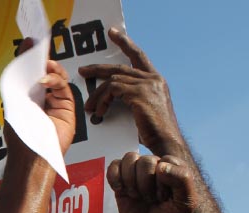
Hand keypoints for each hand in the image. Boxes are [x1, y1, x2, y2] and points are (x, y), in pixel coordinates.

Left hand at [5, 39, 76, 155]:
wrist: (30, 156)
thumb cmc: (20, 136)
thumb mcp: (14, 104)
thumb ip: (18, 83)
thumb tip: (18, 62)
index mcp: (30, 98)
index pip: (32, 74)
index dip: (31, 59)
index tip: (28, 43)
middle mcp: (45, 99)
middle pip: (47, 73)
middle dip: (42, 59)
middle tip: (37, 47)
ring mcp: (57, 103)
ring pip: (58, 77)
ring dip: (50, 68)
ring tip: (43, 64)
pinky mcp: (67, 108)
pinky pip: (64, 88)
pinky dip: (55, 80)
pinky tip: (44, 80)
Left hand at [79, 28, 184, 156]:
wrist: (166, 142)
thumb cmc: (153, 132)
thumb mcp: (144, 109)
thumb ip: (133, 97)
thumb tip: (113, 97)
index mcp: (156, 80)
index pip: (138, 56)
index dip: (125, 43)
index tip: (114, 33)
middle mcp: (153, 78)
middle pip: (120, 67)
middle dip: (98, 68)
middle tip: (82, 70)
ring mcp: (147, 84)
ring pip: (113, 80)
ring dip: (97, 94)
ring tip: (89, 106)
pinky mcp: (138, 93)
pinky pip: (112, 90)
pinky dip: (102, 100)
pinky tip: (98, 112)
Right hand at [108, 153, 196, 212]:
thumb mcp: (186, 202)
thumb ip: (182, 180)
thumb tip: (160, 166)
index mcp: (174, 168)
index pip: (165, 161)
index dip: (162, 180)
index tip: (164, 198)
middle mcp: (155, 166)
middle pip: (145, 160)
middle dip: (145, 184)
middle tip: (151, 200)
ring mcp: (137, 172)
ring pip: (129, 159)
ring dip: (131, 181)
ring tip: (137, 196)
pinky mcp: (121, 180)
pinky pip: (113, 165)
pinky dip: (114, 177)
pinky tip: (121, 190)